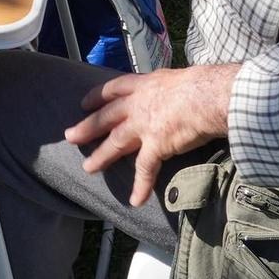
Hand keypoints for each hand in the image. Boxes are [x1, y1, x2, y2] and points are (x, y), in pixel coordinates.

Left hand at [65, 65, 237, 206]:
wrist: (208, 96)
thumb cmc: (201, 85)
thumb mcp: (176, 78)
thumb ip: (168, 88)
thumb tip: (178, 91)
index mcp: (144, 85)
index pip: (114, 89)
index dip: (98, 96)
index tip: (85, 103)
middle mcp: (138, 105)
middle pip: (106, 117)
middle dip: (87, 127)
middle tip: (70, 136)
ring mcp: (144, 126)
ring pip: (116, 142)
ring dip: (101, 157)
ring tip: (88, 168)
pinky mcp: (156, 146)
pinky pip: (145, 170)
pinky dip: (141, 186)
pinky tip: (135, 200)